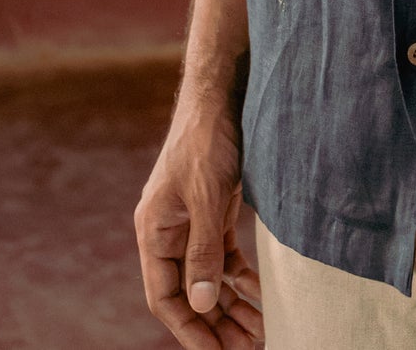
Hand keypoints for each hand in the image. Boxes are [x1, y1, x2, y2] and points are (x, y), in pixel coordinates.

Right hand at [135, 98, 263, 346]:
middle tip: (248, 349)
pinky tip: (261, 296)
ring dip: (231, 306)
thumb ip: (202, 250)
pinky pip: (225, 257)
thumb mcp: (207, 195)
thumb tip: (198, 304)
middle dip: (215, 325)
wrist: (224, 91)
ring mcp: (192, 222)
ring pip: (209, 279)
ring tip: (259, 333)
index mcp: (154, 231)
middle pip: (189, 294)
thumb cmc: (207, 138)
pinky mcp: (215, 211)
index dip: (187, 329)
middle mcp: (170, 232)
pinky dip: (241, 278)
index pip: (165, 297)